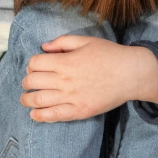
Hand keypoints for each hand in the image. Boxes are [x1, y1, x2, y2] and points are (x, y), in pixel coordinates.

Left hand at [20, 36, 157, 122]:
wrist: (131, 74)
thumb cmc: (109, 55)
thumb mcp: (86, 41)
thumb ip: (62, 42)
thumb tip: (44, 47)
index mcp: (65, 62)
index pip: (35, 63)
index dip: (31, 64)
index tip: (34, 67)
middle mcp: (65, 80)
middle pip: (32, 82)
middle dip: (26, 82)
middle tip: (28, 83)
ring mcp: (71, 97)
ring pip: (38, 100)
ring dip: (27, 99)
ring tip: (26, 99)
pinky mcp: (79, 111)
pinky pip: (54, 116)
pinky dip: (40, 116)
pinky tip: (34, 114)